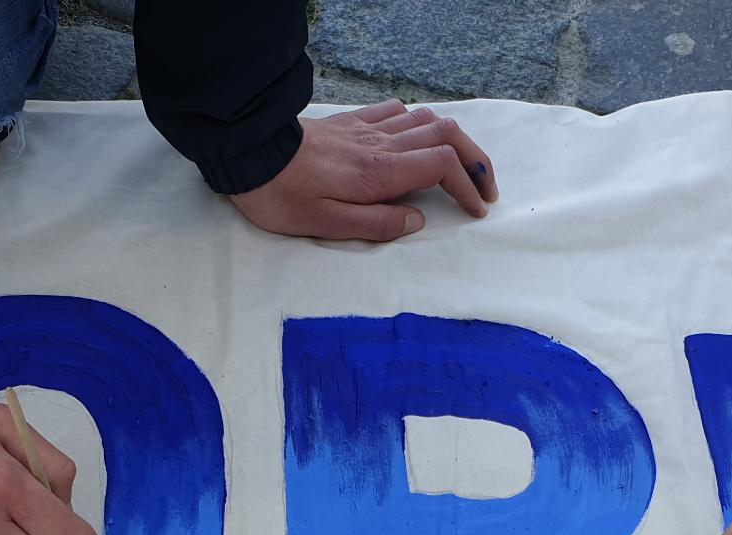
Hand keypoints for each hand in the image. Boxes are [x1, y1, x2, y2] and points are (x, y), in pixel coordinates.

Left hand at [231, 100, 496, 241]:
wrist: (248, 153)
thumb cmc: (281, 195)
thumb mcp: (325, 225)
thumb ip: (375, 225)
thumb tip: (415, 223)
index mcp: (378, 173)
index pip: (442, 166)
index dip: (467, 186)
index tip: (475, 210)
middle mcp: (380, 144)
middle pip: (446, 135)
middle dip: (475, 160)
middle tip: (483, 189)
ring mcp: (366, 129)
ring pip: (426, 120)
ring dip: (452, 141)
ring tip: (459, 168)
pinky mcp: (351, 122)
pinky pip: (396, 112)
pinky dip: (418, 124)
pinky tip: (416, 141)